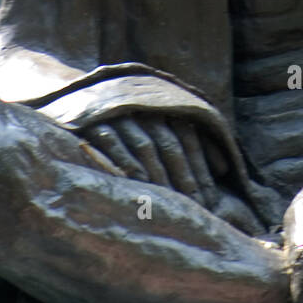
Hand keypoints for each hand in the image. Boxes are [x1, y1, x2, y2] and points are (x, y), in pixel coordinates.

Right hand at [84, 114, 263, 234]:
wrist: (79, 93)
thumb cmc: (130, 115)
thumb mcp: (162, 119)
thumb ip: (193, 139)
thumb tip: (223, 168)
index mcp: (164, 104)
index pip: (189, 138)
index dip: (200, 169)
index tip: (210, 200)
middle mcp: (145, 106)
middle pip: (170, 145)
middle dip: (184, 179)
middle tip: (194, 209)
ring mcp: (119, 113)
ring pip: (145, 147)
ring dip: (159, 177)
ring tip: (169, 206)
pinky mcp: (94, 121)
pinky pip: (114, 145)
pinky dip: (127, 165)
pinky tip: (137, 187)